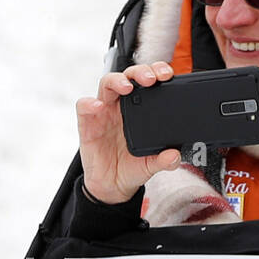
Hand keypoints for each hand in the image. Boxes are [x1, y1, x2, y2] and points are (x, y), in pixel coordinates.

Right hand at [75, 61, 181, 205]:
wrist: (111, 186)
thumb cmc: (132, 167)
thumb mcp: (151, 164)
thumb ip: (164, 160)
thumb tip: (175, 156)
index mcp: (141, 108)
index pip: (149, 80)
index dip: (158, 71)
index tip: (168, 75)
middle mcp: (123, 105)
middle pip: (130, 76)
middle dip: (140, 71)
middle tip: (151, 79)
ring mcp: (105, 112)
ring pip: (107, 83)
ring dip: (117, 80)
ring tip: (127, 87)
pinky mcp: (88, 124)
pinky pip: (84, 107)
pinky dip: (89, 103)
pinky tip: (97, 107)